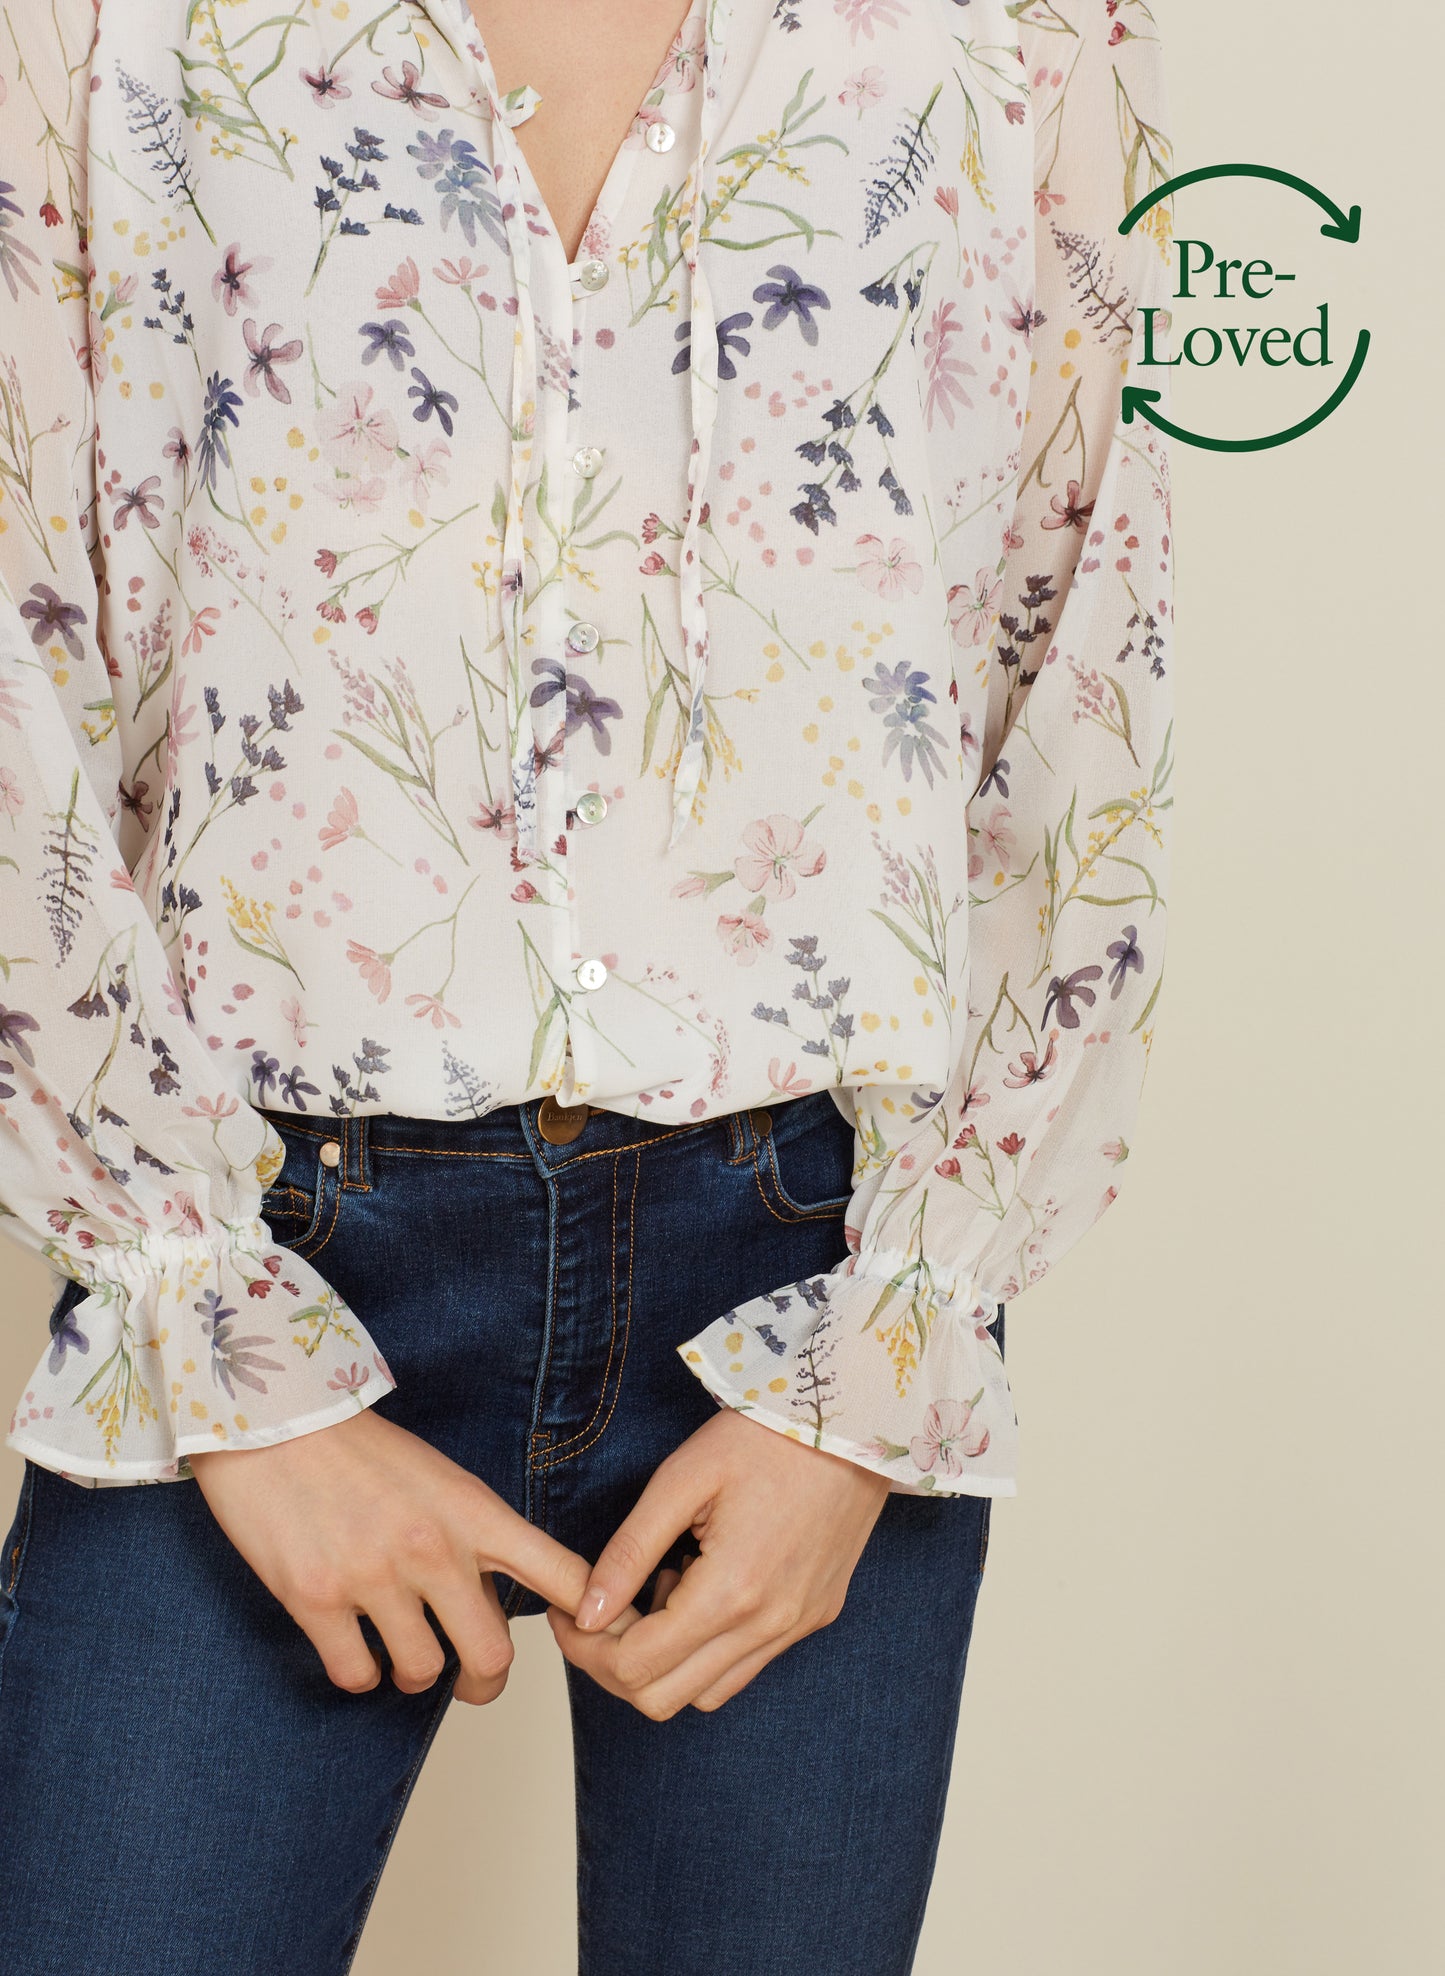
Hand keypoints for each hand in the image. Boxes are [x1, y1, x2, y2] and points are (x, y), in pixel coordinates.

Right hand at [191, 1409, 590, 1705]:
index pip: (560, 1573)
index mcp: (473, 1511)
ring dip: (413, 1676)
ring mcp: (373, 1575)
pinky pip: (357, 1675)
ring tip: (400, 1652)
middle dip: (485, 1681)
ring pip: (422, 1673)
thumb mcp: (439, 1481)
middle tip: (470, 1679)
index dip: (594, 1614)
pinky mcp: (316, 1598)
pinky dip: (360, 1673)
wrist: (274, 1421)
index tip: (601, 1636)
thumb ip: (473, 1540)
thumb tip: (496, 1605)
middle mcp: (432, 1547)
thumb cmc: (359, 1451)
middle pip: (492, 1655)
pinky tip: (354, 1647)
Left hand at [545, 1408, 890, 1718]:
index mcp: (731, 1591)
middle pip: (665, 1698)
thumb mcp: (682, 1479)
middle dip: (616, 1663)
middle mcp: (769, 1625)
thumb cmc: (763, 1436)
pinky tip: (705, 1585)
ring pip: (708, 1692)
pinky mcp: (815, 1616)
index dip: (586, 1648)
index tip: (567, 1612)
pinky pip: (747, 1664)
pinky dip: (709, 1647)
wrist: (851, 1420)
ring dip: (667, 1660)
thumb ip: (630, 1550)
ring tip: (664, 1586)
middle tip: (599, 1609)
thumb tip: (586, 1611)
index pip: (636, 1667)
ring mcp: (798, 1626)